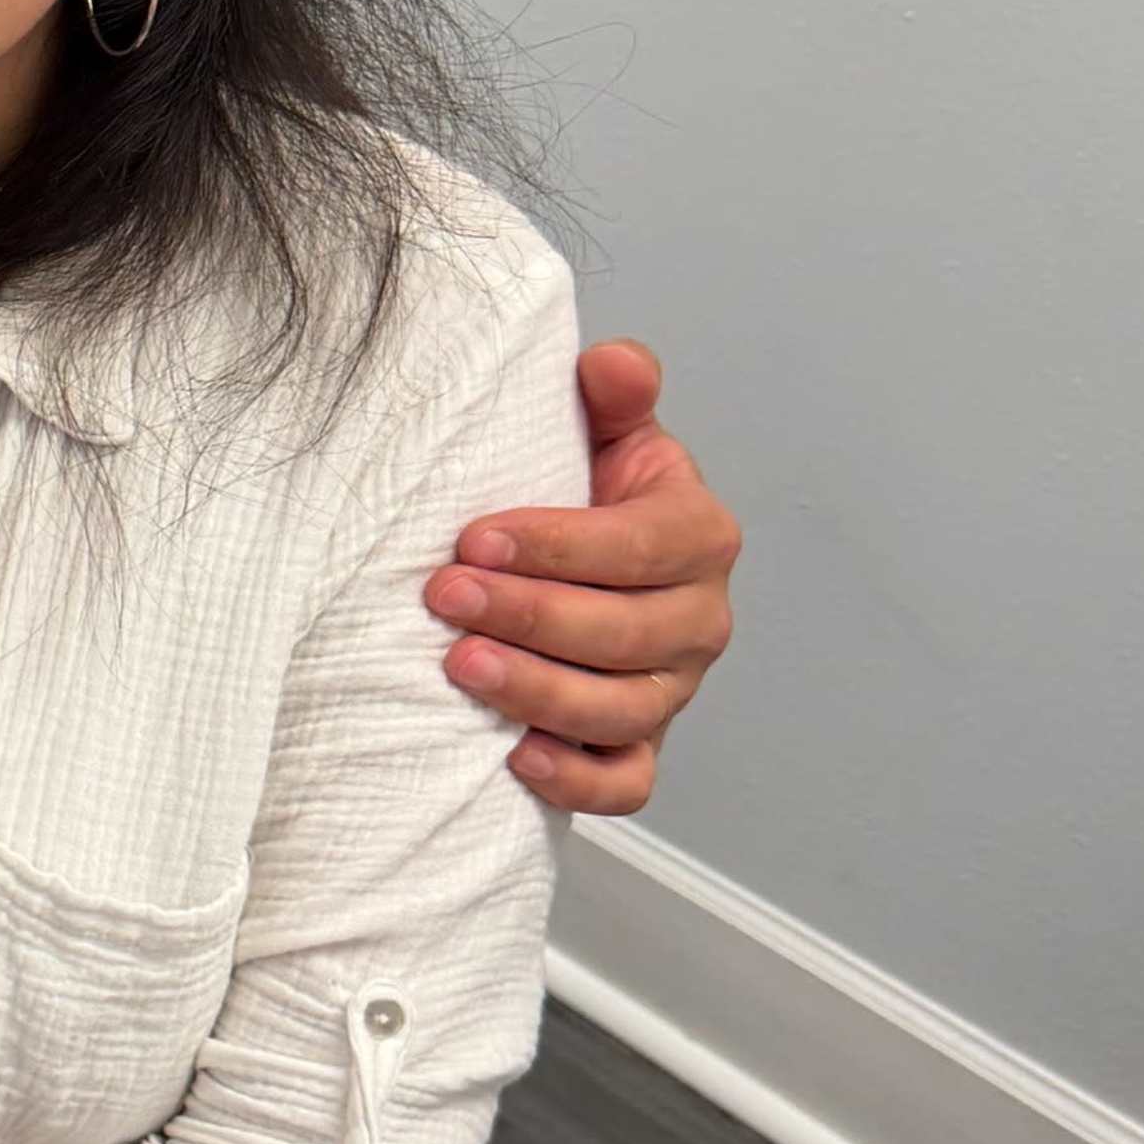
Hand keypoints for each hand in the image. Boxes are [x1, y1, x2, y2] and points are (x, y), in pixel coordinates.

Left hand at [427, 340, 739, 818]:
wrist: (589, 570)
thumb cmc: (588, 499)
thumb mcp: (606, 436)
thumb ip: (613, 395)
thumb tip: (612, 361)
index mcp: (699, 537)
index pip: (635, 548)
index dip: (555, 546)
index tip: (472, 539)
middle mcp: (699, 620)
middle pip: (625, 634)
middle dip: (530, 616)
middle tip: (444, 596)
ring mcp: (673, 691)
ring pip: (621, 710)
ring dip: (538, 692)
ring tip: (459, 666)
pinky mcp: (640, 747)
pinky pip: (624, 782)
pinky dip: (577, 780)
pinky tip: (516, 759)